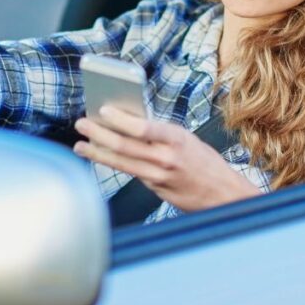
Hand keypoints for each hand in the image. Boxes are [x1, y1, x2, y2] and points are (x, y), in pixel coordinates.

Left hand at [73, 106, 260, 212]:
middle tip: (82, 124)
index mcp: (176, 139)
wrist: (223, 194)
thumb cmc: (205, 162)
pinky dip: (114, 163)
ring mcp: (159, 177)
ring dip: (97, 153)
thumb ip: (160, 133)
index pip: (143, 128)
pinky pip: (131, 173)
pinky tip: (101, 157)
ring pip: (122, 163)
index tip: (103, 110)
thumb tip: (129, 122)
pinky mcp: (155, 190)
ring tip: (81, 146)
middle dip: (99, 134)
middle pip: (125, 146)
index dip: (120, 119)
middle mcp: (166, 159)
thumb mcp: (187, 139)